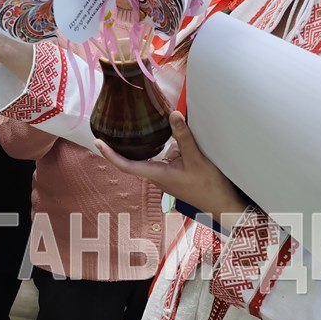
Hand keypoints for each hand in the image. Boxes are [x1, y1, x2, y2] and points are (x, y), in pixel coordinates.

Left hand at [94, 111, 248, 223]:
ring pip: (149, 157)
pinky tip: (163, 134)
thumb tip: (172, 114)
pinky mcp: (174, 174)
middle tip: (110, 128)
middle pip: (133, 159)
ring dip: (143, 144)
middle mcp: (157, 177)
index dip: (110, 154)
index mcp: (157, 175)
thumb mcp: (197, 159)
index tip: (97, 142)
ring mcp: (165, 176)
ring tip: (136, 124)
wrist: (223, 205)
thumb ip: (184, 137)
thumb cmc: (209, 186)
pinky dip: (159, 146)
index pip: (126, 165)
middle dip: (122, 145)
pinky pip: (161, 158)